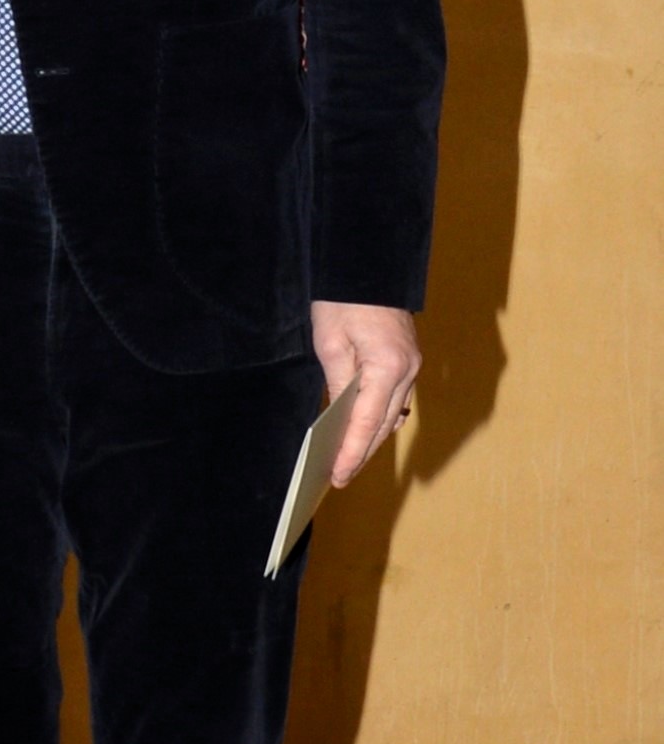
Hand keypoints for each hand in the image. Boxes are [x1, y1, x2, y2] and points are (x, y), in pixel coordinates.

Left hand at [309, 300, 419, 487]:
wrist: (367, 266)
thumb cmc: (344, 301)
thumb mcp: (331, 343)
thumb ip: (339, 384)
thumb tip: (340, 418)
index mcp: (388, 365)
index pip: (368, 421)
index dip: (353, 451)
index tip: (338, 474)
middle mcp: (408, 369)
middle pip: (384, 423)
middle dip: (362, 452)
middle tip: (340, 476)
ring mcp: (412, 365)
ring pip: (392, 413)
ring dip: (373, 438)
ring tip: (349, 460)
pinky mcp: (409, 360)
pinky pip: (395, 398)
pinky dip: (380, 418)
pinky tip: (365, 431)